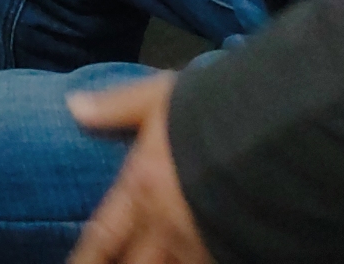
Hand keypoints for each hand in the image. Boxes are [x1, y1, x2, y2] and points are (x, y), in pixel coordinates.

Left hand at [67, 75, 211, 263]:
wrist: (270, 133)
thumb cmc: (211, 111)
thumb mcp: (158, 97)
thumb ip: (116, 107)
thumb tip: (72, 106)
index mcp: (142, 186)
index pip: (103, 233)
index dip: (86, 256)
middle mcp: (165, 223)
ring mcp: (198, 242)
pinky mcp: (228, 247)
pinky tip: (193, 263)